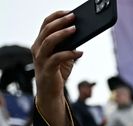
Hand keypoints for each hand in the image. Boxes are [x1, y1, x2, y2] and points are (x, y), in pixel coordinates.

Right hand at [31, 11, 81, 125]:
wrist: (51, 92)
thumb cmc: (57, 72)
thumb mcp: (64, 57)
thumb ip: (69, 46)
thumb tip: (80, 35)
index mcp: (40, 43)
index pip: (45, 25)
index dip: (56, 16)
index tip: (69, 12)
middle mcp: (37, 49)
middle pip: (46, 30)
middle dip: (60, 22)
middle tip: (74, 17)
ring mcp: (41, 59)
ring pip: (49, 41)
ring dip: (63, 34)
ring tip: (75, 30)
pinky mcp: (47, 69)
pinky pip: (57, 58)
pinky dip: (70, 54)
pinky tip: (80, 53)